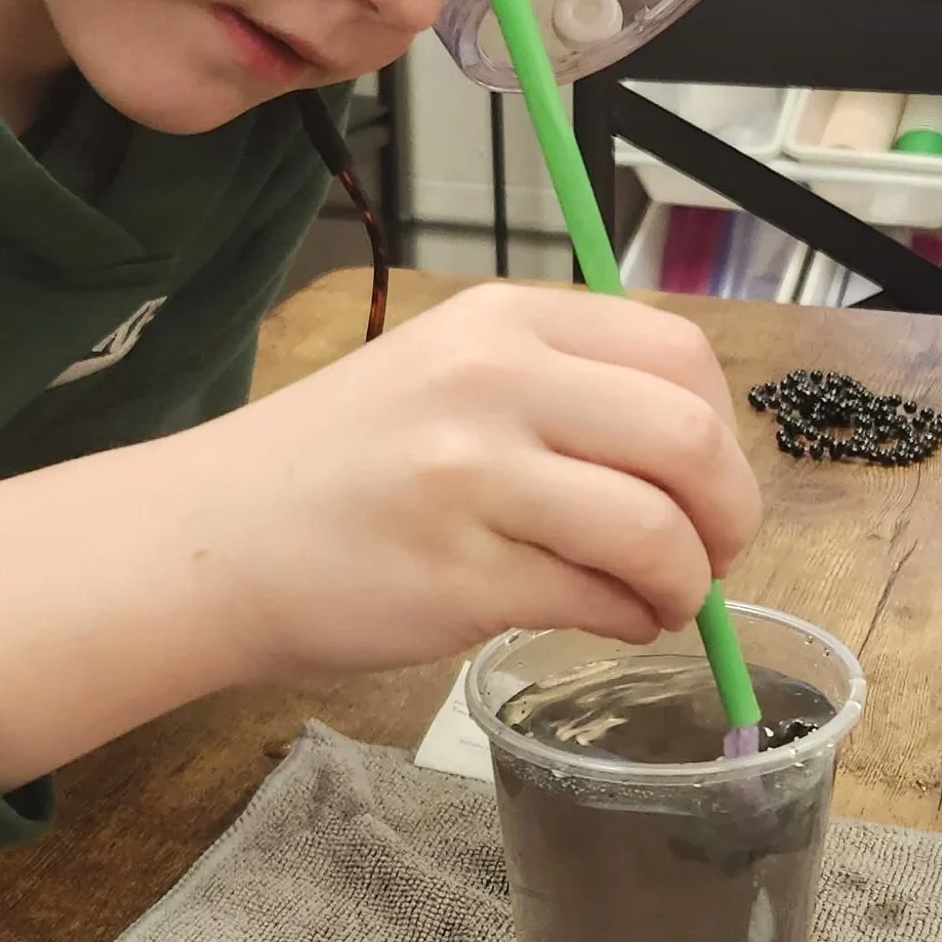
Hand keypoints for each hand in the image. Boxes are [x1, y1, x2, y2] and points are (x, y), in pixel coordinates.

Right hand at [185, 280, 761, 679]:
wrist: (212, 537)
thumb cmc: (341, 463)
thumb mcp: (447, 372)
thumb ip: (566, 390)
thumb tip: (700, 463)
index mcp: (503, 320)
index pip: (679, 354)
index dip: (724, 429)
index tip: (711, 480)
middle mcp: (492, 384)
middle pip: (687, 441)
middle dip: (729, 514)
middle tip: (715, 554)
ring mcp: (474, 481)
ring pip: (656, 533)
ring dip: (687, 583)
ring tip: (662, 600)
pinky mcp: (460, 578)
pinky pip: (597, 602)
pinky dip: (629, 621)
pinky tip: (606, 619)